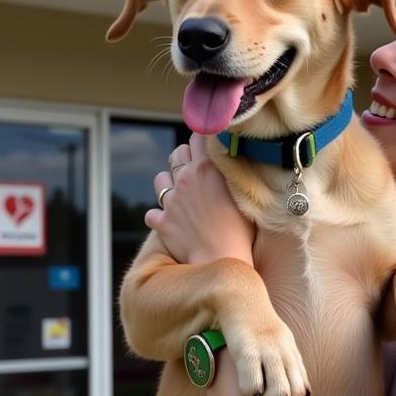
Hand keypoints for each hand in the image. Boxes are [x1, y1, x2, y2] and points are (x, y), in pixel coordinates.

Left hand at [144, 134, 255, 265]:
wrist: (222, 259)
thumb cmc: (242, 229)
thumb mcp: (244, 193)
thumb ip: (233, 172)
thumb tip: (233, 158)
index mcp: (207, 168)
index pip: (199, 136)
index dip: (204, 138)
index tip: (210, 143)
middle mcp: (185, 179)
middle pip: (178, 153)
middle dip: (186, 158)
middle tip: (198, 170)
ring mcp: (171, 200)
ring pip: (160, 179)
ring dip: (168, 183)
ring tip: (180, 193)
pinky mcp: (162, 222)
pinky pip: (152, 214)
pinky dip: (159, 216)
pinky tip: (170, 221)